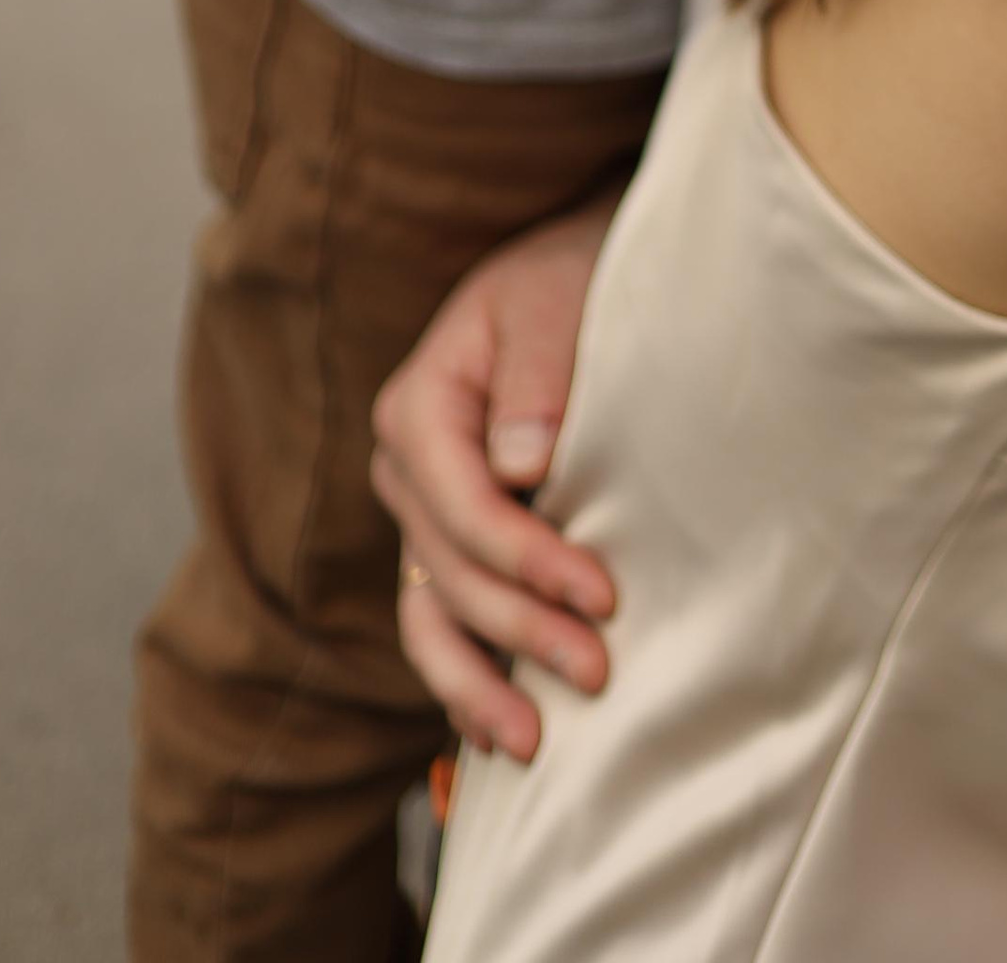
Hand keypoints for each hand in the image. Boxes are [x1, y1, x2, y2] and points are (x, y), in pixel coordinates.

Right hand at [373, 195, 621, 762]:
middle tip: (598, 672)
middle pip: (451, 570)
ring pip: (430, 613)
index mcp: (419, 406)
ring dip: (479, 682)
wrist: (574, 265)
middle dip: (522, 629)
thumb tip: (524, 463)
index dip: (528, 560)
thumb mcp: (556, 294)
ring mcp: (420, 509)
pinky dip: (462, 675)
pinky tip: (495, 731)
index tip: (602, 595)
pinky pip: (439, 618)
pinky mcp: (448, 537)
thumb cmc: (571, 272)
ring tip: (532, 742)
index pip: (464, 507)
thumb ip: (539, 372)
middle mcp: (405, 466)